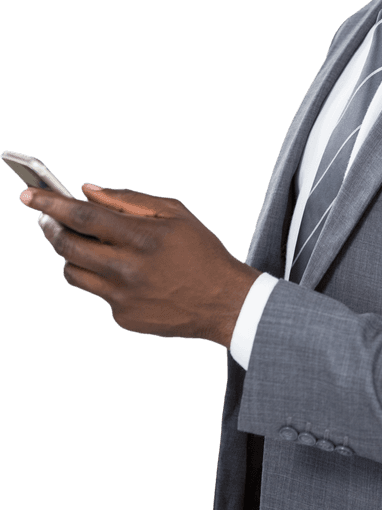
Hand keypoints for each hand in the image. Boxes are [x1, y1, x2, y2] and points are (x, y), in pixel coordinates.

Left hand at [19, 183, 261, 346]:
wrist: (225, 303)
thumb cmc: (202, 252)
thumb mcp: (175, 214)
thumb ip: (129, 200)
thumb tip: (87, 191)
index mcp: (143, 237)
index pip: (84, 216)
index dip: (51, 203)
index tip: (28, 194)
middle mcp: (128, 269)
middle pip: (68, 246)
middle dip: (50, 228)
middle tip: (46, 220)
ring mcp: (123, 297)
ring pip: (73, 273)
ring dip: (73, 256)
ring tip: (91, 249)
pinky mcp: (123, 319)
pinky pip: (97, 294)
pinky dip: (104, 280)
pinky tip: (129, 278)